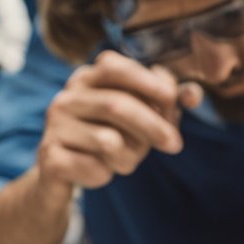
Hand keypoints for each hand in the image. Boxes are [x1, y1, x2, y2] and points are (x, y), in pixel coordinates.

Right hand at [37, 51, 202, 190]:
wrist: (61, 174)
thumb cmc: (107, 139)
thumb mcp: (139, 120)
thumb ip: (166, 105)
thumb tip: (193, 95)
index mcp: (87, 79)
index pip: (115, 67)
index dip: (147, 81)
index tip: (173, 98)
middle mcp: (67, 97)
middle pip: (117, 105)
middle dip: (152, 126)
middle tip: (175, 145)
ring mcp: (54, 126)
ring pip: (109, 142)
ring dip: (130, 158)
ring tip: (125, 162)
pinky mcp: (49, 156)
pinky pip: (94, 168)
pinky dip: (105, 175)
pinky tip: (98, 172)